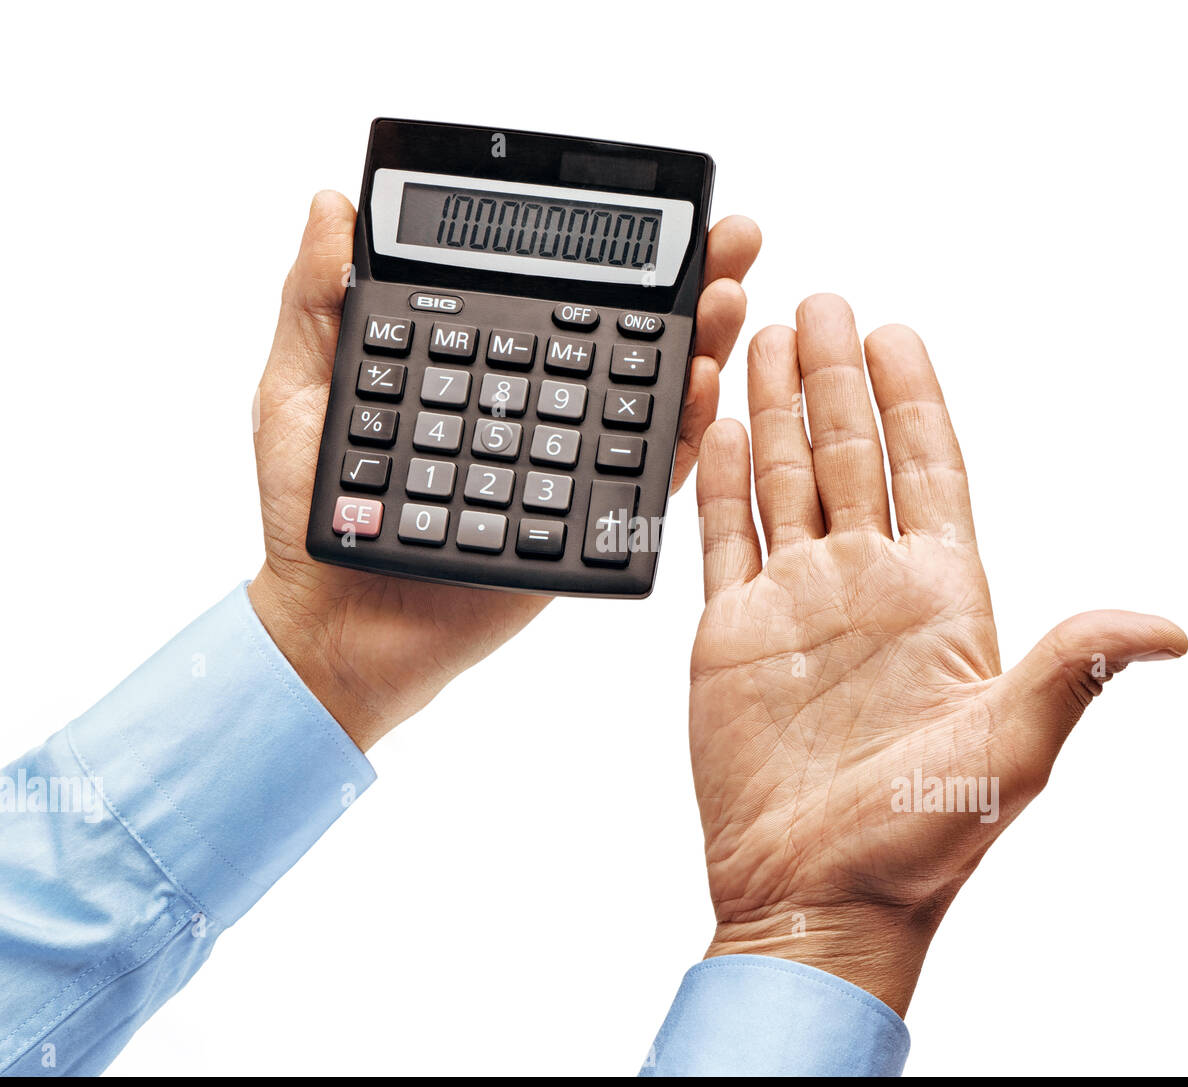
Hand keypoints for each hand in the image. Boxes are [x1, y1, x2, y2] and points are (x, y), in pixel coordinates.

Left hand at [249, 192, 759, 749]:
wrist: (331, 624)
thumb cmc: (308, 514)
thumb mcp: (300, 389)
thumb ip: (317, 302)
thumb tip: (332, 206)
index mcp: (481, 371)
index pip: (558, 298)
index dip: (611, 253)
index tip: (659, 210)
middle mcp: (533, 411)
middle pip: (624, 338)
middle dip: (688, 284)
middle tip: (732, 238)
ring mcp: (562, 467)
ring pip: (647, 400)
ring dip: (702, 346)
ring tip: (729, 296)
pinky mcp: (579, 525)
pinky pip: (642, 482)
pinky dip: (682, 436)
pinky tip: (699, 386)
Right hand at [689, 295, 1186, 1015]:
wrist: (815, 893)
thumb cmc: (917, 839)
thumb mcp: (1012, 749)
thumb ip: (1073, 669)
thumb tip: (1168, 628)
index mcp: (941, 600)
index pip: (932, 472)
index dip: (916, 402)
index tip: (898, 333)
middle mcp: (868, 589)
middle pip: (852, 457)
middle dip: (836, 379)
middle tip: (823, 304)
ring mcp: (796, 605)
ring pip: (785, 482)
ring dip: (777, 411)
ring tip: (768, 343)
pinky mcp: (732, 633)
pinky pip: (725, 538)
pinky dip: (720, 481)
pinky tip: (721, 427)